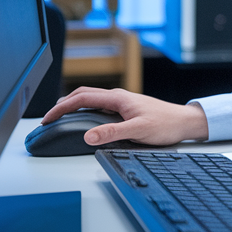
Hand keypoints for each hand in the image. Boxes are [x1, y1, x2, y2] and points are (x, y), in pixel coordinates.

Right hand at [40, 87, 208, 146]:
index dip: (61, 108)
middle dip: (63, 104)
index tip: (47, 118)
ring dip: (73, 105)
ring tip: (60, 116)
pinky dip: (85, 109)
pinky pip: (99, 105)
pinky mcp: (126, 108)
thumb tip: (89, 136)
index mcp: (117, 98)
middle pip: (83, 94)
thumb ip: (113, 133)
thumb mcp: (139, 130)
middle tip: (48, 118)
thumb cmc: (166, 124)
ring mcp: (122, 101)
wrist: (185, 122)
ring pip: (91, 98)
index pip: (81, 98)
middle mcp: (118, 96)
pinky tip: (84, 118)